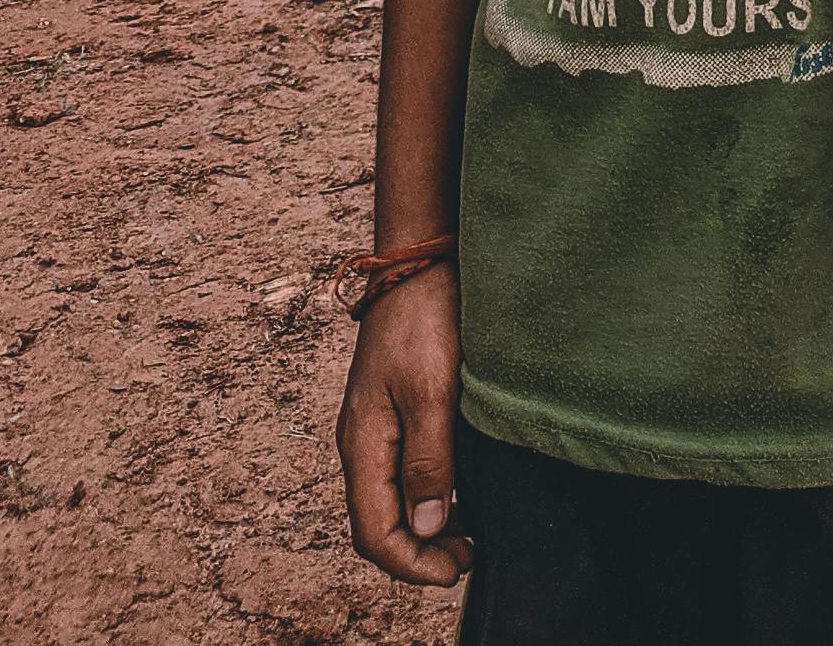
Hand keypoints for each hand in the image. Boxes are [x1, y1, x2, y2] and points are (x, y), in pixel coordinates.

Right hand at [338, 262, 469, 586]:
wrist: (418, 260)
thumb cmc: (425, 319)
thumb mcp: (433, 392)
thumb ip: (429, 461)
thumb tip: (428, 529)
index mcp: (363, 445)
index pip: (374, 533)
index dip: (412, 564)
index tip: (455, 571)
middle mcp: (363, 444)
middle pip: (378, 525)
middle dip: (418, 554)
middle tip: (468, 558)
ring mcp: (376, 427)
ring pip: (390, 502)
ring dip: (425, 529)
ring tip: (470, 537)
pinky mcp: (394, 411)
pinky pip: (402, 474)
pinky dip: (428, 497)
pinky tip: (461, 497)